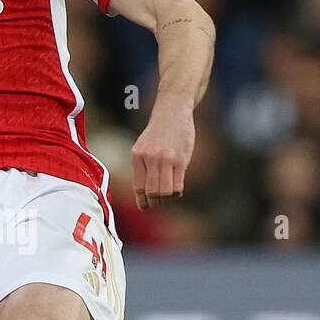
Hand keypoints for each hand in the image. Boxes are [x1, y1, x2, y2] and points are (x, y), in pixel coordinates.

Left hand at [131, 94, 194, 209]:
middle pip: (152, 192)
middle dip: (155, 202)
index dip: (142, 201)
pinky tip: (176, 188)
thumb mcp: (142, 148)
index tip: (146, 206)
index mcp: (137, 156)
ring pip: (165, 191)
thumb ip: (142, 168)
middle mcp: (150, 158)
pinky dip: (176, 192)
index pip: (138, 187)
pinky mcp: (181, 160)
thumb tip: (143, 195)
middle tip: (159, 201)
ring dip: (166, 198)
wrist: (172, 112)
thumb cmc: (157, 134)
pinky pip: (178, 185)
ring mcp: (166, 159)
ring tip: (168, 195)